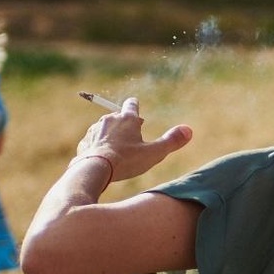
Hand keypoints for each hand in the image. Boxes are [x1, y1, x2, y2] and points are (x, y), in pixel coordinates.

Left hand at [76, 97, 192, 181]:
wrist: (94, 169)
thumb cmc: (126, 161)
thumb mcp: (154, 153)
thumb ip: (171, 142)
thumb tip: (189, 130)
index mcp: (127, 119)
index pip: (132, 104)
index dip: (135, 105)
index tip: (136, 106)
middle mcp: (109, 120)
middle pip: (118, 116)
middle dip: (125, 124)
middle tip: (133, 136)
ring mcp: (95, 130)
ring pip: (104, 129)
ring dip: (111, 136)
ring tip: (118, 151)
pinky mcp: (85, 143)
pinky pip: (93, 142)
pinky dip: (99, 148)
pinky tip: (103, 159)